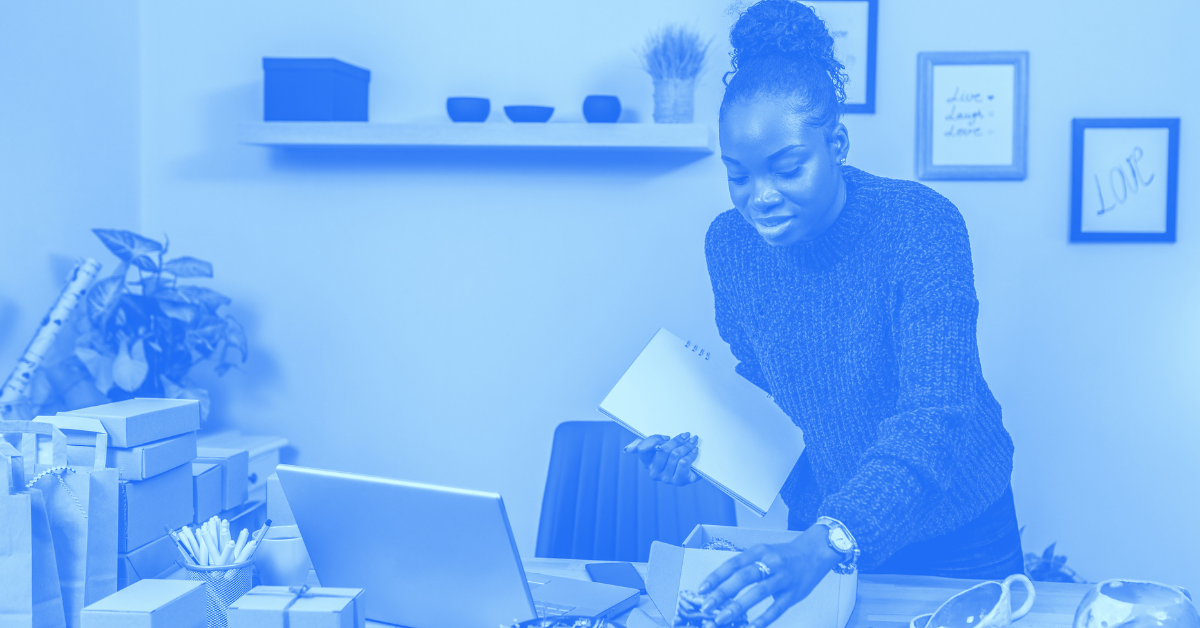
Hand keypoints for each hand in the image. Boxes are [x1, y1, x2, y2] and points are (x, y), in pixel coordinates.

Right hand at [623, 432, 699, 485]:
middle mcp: (654, 472)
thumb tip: (627, 450)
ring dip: (686, 445)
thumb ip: (644, 444)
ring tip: (693, 441)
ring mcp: (666, 478)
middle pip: (663, 450)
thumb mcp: (659, 446)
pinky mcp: (679, 481)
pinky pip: (683, 463)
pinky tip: (694, 450)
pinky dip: (691, 454)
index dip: (655, 440)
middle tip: (687, 435)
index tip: (666, 437)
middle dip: (676, 440)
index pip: (643, 449)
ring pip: (675, 455)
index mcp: (647, 462)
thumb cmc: (674, 455)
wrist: (693, 468)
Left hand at [695, 525, 842, 626]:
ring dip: (737, 606)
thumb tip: (720, 586)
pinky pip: (777, 608)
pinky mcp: (794, 593)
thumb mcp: (764, 552)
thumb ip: (746, 566)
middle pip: (744, 577)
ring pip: (758, 592)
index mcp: (759, 551)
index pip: (733, 563)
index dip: (716, 577)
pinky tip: (750, 627)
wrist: (816, 552)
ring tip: (721, 618)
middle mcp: (771, 562)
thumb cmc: (785, 555)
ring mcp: (783, 578)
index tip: (701, 590)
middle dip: (723, 592)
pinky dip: (762, 618)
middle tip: (706, 606)